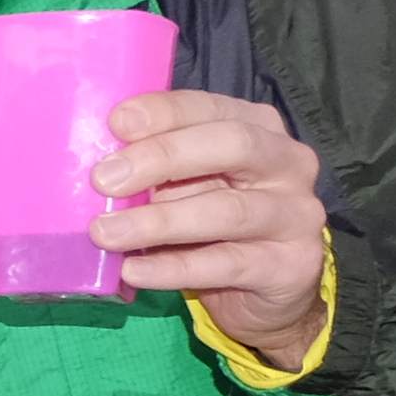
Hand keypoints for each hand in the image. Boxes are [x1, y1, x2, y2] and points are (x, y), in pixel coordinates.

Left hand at [96, 87, 329, 363]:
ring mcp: (296, 214)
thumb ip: (157, 169)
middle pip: (231, 145)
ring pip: (227, 210)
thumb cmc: (214, 221)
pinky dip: (173, 268)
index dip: (164, 113)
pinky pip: (226, 264)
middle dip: (163, 157)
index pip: (211, 107)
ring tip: (104, 233)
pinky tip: (133, 270)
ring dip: (158, 222)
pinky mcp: (291, 264)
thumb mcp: (187, 184)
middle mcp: (288, 162)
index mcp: (259, 128)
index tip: (116, 123)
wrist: (268, 288)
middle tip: (104, 179)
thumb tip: (99, 166)